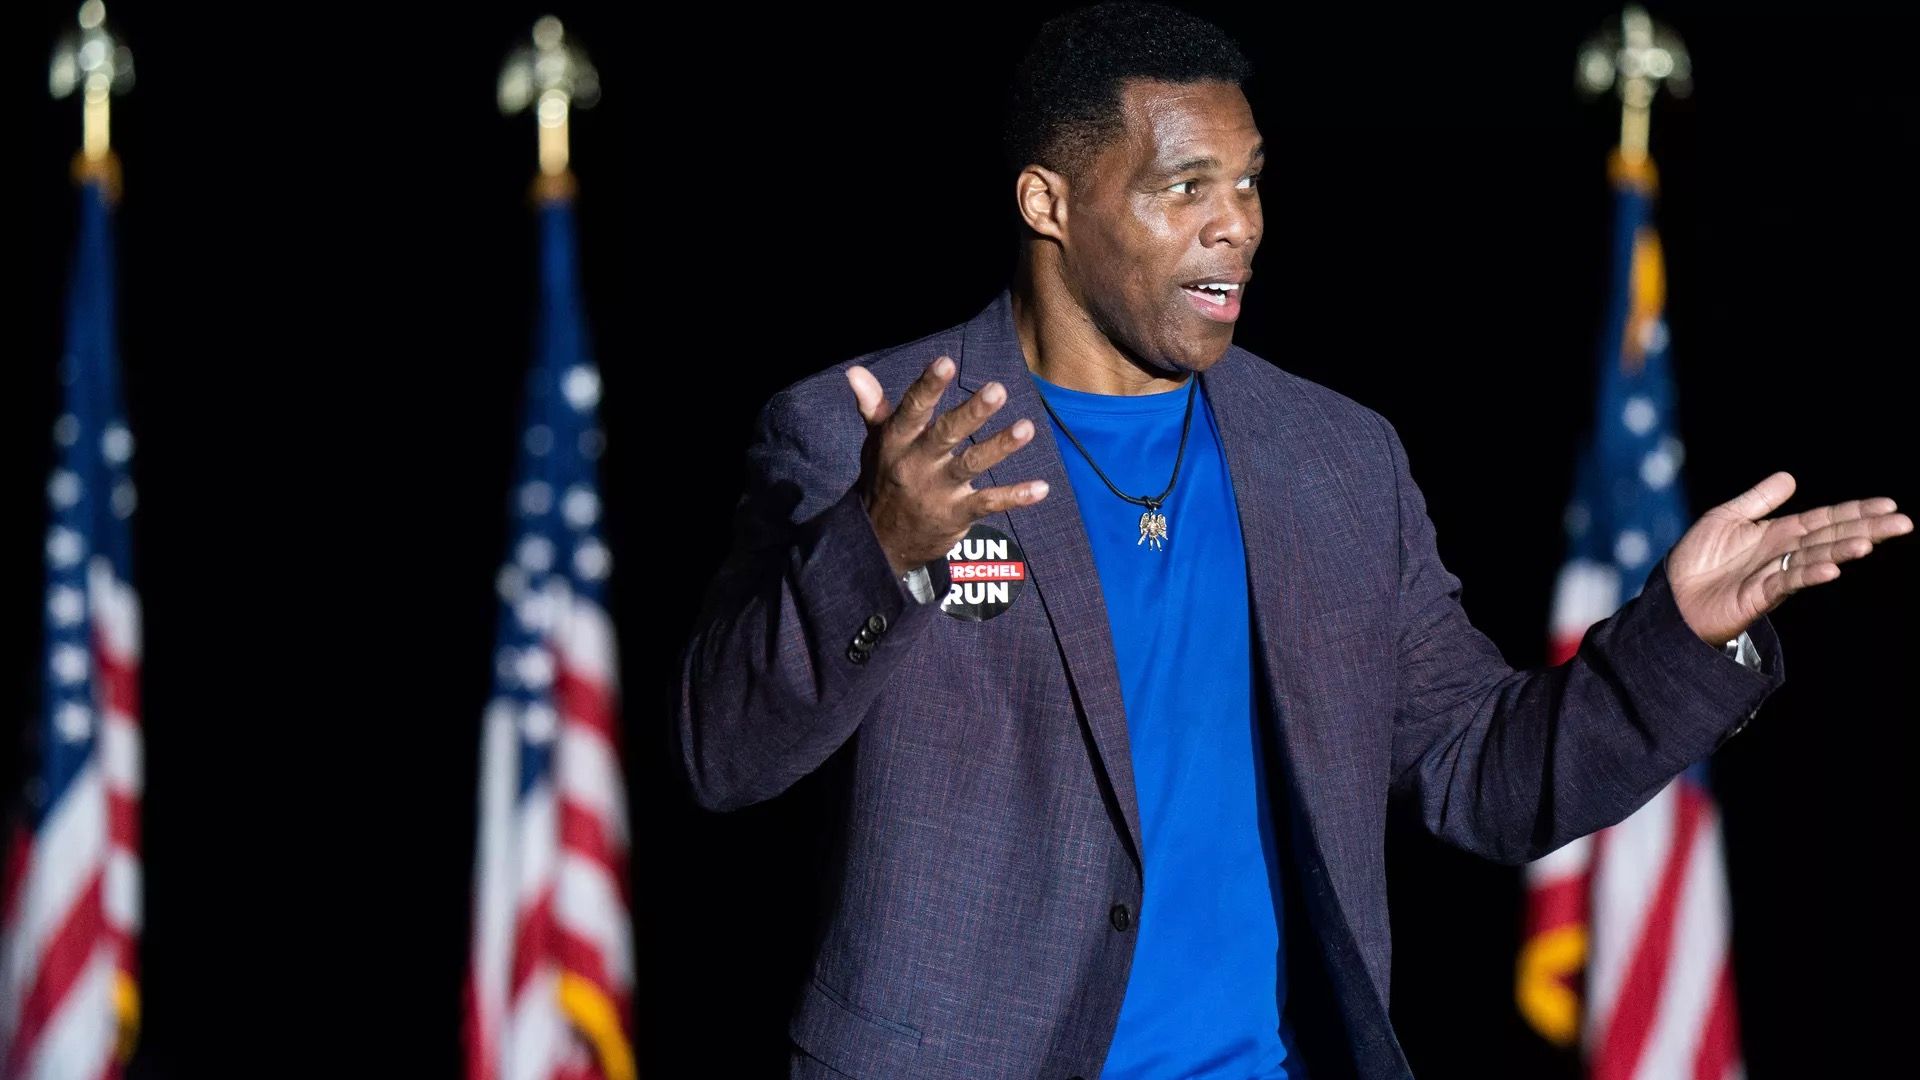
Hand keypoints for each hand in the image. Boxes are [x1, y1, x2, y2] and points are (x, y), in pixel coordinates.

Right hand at [846, 356, 1049, 575]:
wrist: (879, 542)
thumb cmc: (883, 479)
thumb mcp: (875, 443)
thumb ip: (872, 405)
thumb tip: (854, 370)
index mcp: (897, 441)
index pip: (913, 409)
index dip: (929, 386)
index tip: (946, 362)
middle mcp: (917, 463)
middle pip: (946, 434)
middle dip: (972, 413)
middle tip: (997, 390)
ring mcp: (937, 491)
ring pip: (971, 464)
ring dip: (1000, 446)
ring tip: (1027, 428)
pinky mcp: (956, 514)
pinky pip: (988, 503)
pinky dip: (1015, 496)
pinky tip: (1041, 488)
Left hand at [1668, 471, 1912, 643]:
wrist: (1671, 597)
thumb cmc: (1696, 560)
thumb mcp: (1726, 518)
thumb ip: (1757, 499)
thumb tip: (1791, 477)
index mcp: (1779, 534)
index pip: (1825, 519)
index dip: (1855, 511)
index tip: (1888, 504)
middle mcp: (1783, 554)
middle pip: (1830, 538)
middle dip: (1866, 529)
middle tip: (1903, 522)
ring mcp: (1774, 576)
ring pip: (1815, 559)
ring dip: (1842, 551)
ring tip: (1871, 541)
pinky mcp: (1758, 597)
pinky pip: (1787, 583)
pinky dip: (1809, 575)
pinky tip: (1831, 569)